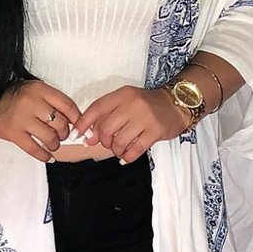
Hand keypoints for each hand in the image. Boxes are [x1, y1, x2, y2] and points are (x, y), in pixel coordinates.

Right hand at [0, 80, 80, 162]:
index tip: (79, 126)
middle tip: (61, 135)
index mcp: (39, 89)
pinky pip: (34, 149)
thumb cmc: (13, 97)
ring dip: (55, 144)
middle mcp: (31, 102)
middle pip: (60, 123)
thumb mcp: (34, 90)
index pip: (67, 105)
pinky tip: (48, 157)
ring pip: (49, 137)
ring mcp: (21, 118)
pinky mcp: (13, 133)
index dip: (77, 118)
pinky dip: (44, 156)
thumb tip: (75, 120)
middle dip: (64, 133)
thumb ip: (52, 101)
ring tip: (52, 144)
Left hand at [73, 86, 191, 163]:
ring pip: (119, 141)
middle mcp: (133, 103)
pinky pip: (135, 150)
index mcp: (123, 94)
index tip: (76, 135)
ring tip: (120, 148)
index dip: (83, 123)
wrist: (176, 104)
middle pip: (106, 128)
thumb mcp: (126, 103)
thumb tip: (88, 137)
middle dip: (103, 141)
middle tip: (109, 143)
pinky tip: (126, 156)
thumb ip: (107, 117)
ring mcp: (145, 117)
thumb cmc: (147, 105)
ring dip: (116, 150)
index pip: (96, 108)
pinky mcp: (156, 131)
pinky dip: (127, 157)